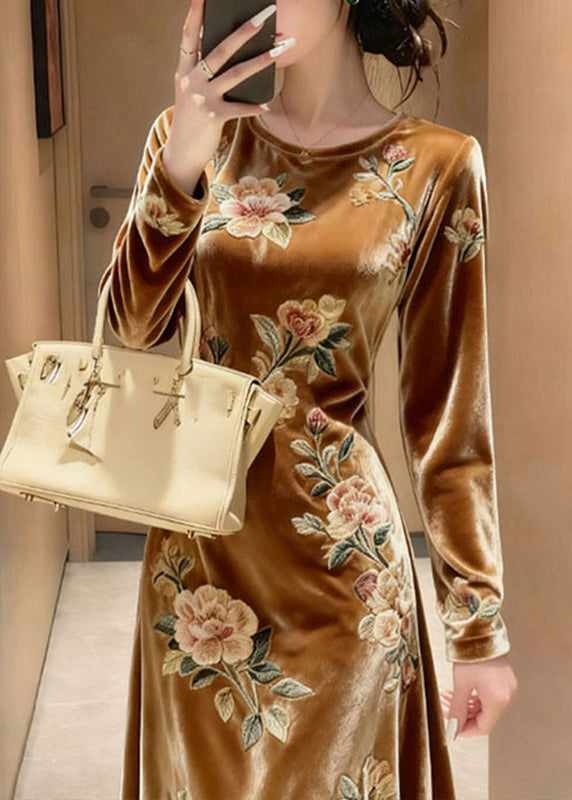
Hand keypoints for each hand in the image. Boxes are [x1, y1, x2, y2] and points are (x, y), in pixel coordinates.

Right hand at [164, 0, 293, 185]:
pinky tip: (267, 104)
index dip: (196, 14)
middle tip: (264, 16)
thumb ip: (205, 73)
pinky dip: (254, 106)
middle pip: (220, 50)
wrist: (181, 153)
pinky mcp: (213, 116)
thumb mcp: (191, 92)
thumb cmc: (192, 119)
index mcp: (184, 70)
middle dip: (244, 31)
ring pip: (235, 74)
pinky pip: (239, 108)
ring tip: (280, 48)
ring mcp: (201, 98)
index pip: (189, 35)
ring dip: (260, 60)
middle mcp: (190, 80)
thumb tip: (235, 56)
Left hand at [440, 654, 517, 738]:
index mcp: (498, 700)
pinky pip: (489, 696)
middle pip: (483, 716)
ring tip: (448, 698)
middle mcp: (506, 696)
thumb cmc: (472, 654)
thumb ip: (457, 708)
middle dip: (462, 715)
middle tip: (445, 709)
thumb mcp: (461, 684)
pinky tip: (460, 693)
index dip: (465, 730)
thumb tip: (453, 726)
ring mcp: (506, 687)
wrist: (480, 632)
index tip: (452, 729)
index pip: (483, 727)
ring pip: (485, 706)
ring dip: (466, 705)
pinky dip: (474, 697)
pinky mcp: (503, 680)